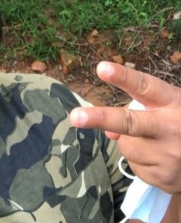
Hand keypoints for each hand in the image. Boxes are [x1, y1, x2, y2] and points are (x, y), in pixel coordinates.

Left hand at [69, 61, 180, 193]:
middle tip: (75, 117)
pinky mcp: (166, 179)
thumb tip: (109, 132)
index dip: (122, 77)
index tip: (101, 68)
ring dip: (130, 142)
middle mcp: (170, 129)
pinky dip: (141, 160)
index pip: (144, 86)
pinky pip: (135, 166)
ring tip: (153, 140)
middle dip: (101, 118)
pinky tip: (159, 157)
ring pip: (125, 146)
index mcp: (172, 102)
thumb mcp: (168, 105)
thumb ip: (139, 107)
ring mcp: (169, 157)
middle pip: (129, 122)